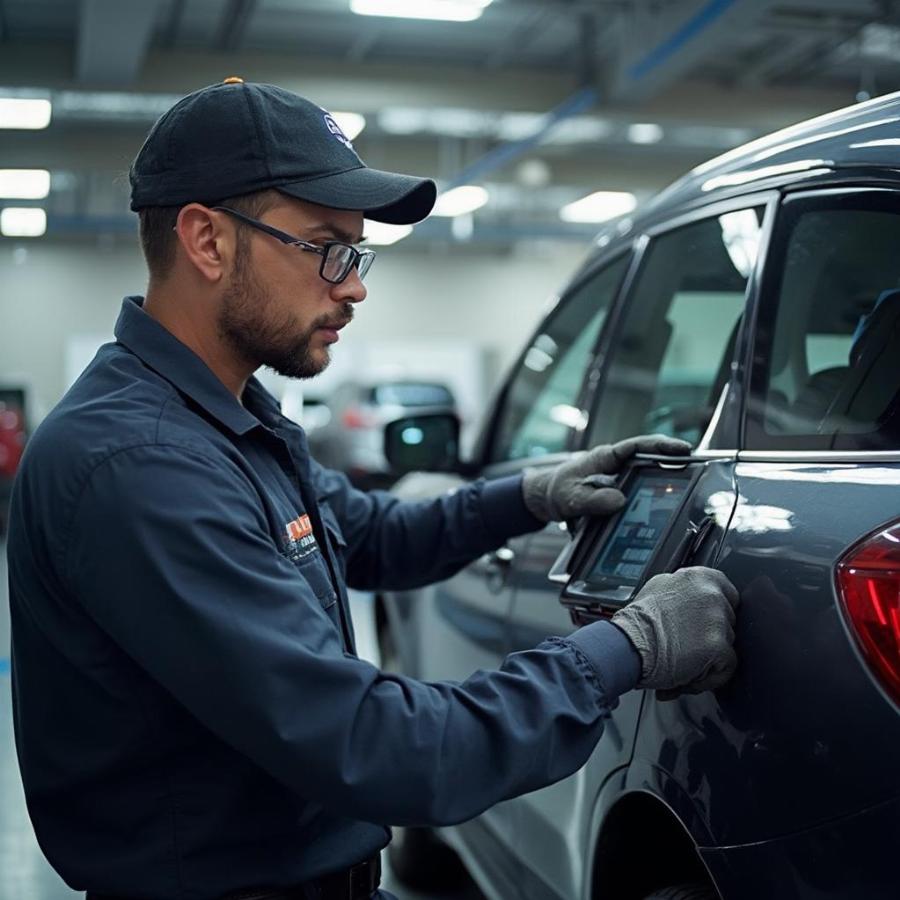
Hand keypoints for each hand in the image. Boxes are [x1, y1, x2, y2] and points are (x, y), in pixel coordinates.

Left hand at [521, 434, 690, 522]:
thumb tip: (618, 500)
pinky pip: (639, 496)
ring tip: (688, 492)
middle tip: (697, 469)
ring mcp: (619, 480)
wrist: (546, 499)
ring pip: (647, 478)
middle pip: (650, 459)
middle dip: (673, 462)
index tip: (682, 449)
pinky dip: (651, 502)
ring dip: (665, 483)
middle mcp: (616, 466)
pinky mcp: (619, 495)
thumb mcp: (570, 497)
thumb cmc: (557, 491)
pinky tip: (663, 515)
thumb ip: (591, 499)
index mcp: (605, 458)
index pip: (637, 446)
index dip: (660, 445)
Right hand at [611, 567, 739, 698]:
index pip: (728, 593)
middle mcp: (712, 594)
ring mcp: (717, 620)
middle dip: (712, 634)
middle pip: (729, 620)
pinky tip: (689, 673)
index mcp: (700, 577)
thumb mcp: (659, 587)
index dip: (717, 611)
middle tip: (687, 643)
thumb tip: (689, 596)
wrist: (627, 643)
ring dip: (710, 656)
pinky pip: (726, 667)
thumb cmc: (637, 622)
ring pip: (728, 644)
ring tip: (683, 659)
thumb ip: (684, 589)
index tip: (706, 622)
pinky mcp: (719, 647)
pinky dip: (710, 675)